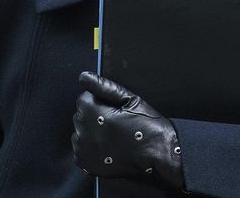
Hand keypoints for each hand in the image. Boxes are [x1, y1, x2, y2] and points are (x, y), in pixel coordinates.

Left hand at [72, 71, 183, 188]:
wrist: (158, 154)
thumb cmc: (147, 127)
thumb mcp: (130, 99)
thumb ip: (104, 86)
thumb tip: (84, 77)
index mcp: (93, 112)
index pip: (84, 98)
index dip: (101, 102)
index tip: (114, 110)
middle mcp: (84, 132)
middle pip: (81, 115)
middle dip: (95, 116)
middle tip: (116, 123)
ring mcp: (84, 149)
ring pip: (80, 132)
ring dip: (92, 132)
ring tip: (114, 136)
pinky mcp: (86, 163)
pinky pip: (81, 149)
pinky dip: (91, 147)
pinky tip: (108, 146)